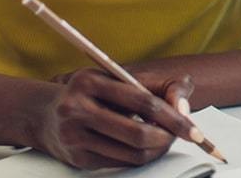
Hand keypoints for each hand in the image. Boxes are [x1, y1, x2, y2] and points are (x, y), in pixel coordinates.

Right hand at [30, 69, 197, 169]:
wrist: (47, 114)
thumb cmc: (94, 92)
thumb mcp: (121, 77)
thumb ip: (160, 86)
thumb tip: (183, 109)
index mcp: (90, 81)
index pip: (142, 101)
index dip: (173, 117)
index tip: (193, 130)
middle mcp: (77, 108)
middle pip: (137, 133)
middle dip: (166, 139)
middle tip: (178, 138)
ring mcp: (74, 135)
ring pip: (131, 153)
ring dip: (155, 151)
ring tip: (163, 141)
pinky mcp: (77, 158)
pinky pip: (119, 163)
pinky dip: (138, 158)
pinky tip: (142, 147)